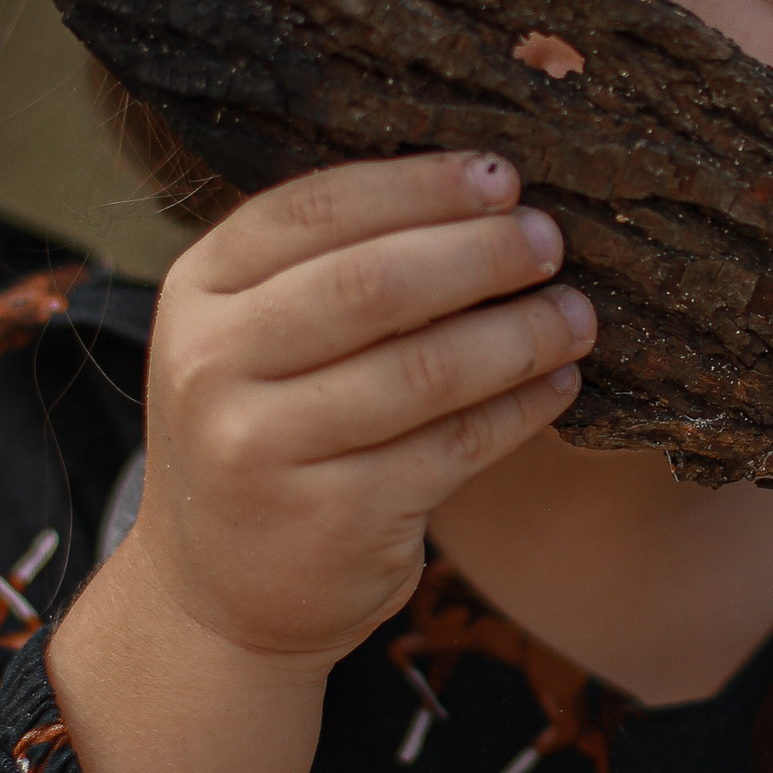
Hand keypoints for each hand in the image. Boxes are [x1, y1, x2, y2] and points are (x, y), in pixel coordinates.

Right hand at [46, 152, 594, 772]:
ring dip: (520, 334)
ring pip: (427, 370)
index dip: (418, 187)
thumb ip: (325, 268)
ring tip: (576, 315)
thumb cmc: (262, 435)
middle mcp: (215, 368)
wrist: (215, 594)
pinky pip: (457, 445)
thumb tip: (481, 193)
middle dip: (479, 253)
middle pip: (373, 284)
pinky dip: (521, 408)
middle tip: (548, 242)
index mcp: (196, 294)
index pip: (314, 210)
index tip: (500, 177)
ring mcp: (267, 451)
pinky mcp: (336, 520)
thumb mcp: (249, 339)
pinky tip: (558, 383)